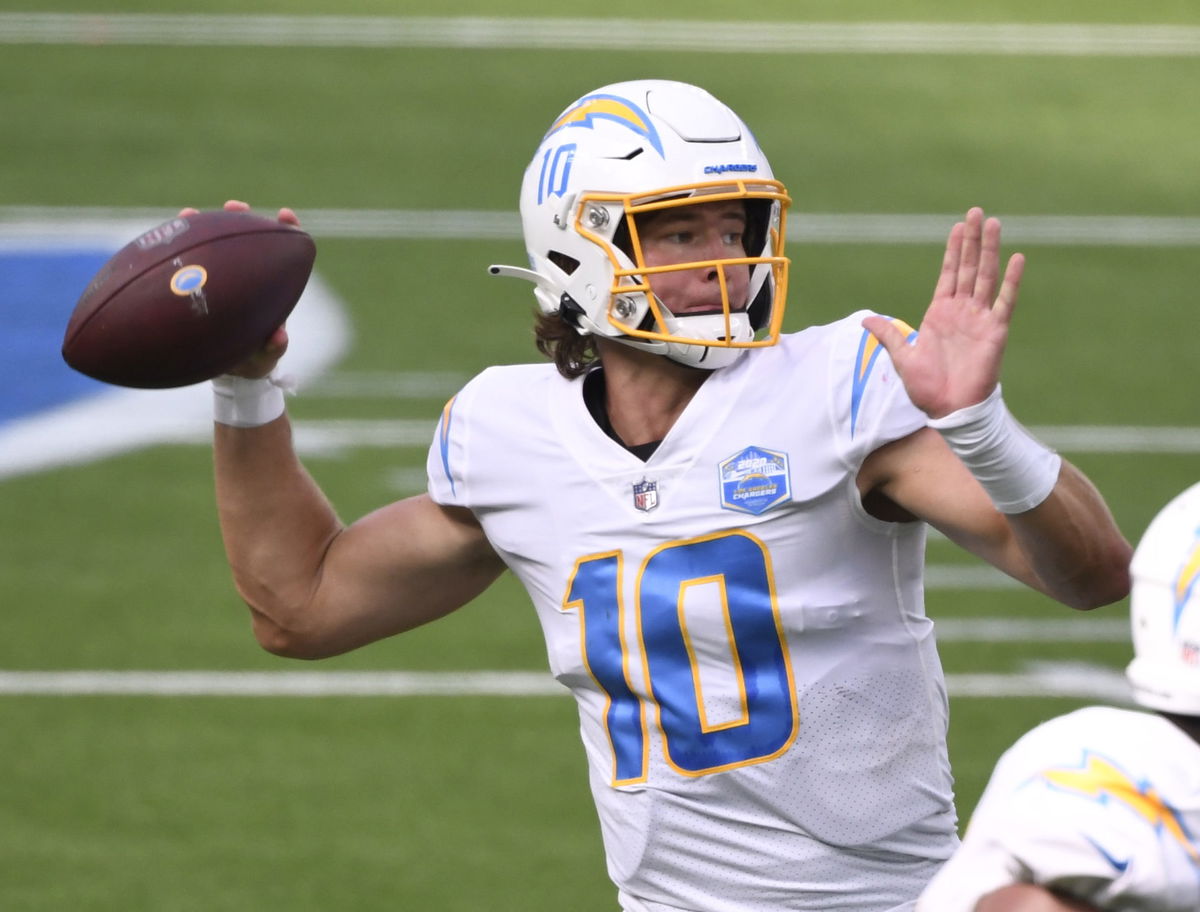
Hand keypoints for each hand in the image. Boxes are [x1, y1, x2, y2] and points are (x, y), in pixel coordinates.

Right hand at [177, 199, 296, 378]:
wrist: (228, 372)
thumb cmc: (253, 361)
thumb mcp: (265, 358)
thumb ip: (274, 348)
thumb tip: (280, 336)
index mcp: (270, 289)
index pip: (282, 254)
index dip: (286, 232)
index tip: (284, 216)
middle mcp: (247, 278)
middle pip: (247, 240)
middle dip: (241, 219)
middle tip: (235, 206)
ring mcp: (222, 280)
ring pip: (214, 248)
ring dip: (203, 228)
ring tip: (190, 213)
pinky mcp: (198, 287)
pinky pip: (187, 267)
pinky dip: (176, 255)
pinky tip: (161, 243)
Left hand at [862, 207, 1023, 418]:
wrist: (948, 409)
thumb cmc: (926, 388)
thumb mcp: (902, 358)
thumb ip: (888, 336)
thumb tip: (865, 320)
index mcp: (940, 314)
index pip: (948, 275)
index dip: (953, 251)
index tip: (957, 228)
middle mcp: (961, 311)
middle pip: (968, 268)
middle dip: (972, 241)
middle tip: (976, 213)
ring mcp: (979, 319)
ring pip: (986, 277)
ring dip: (989, 251)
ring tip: (993, 224)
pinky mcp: (994, 331)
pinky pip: (1005, 301)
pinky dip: (1011, 281)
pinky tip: (1017, 258)